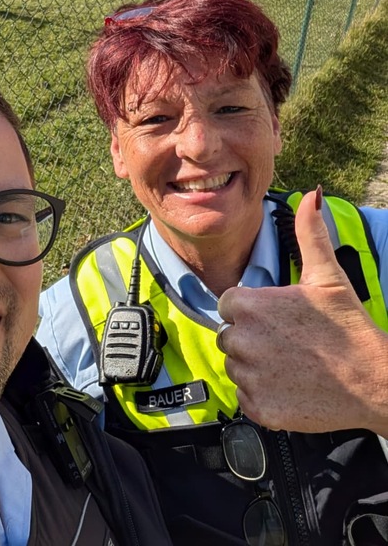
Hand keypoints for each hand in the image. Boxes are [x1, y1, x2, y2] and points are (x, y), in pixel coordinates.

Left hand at [217, 189, 387, 433]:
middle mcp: (240, 340)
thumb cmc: (349, 328)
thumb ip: (310, 233)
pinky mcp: (257, 408)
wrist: (375, 382)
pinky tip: (291, 386)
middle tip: (290, 341)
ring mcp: (248, 377)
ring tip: (292, 363)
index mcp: (248, 304)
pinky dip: (264, 395)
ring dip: (256, 366)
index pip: (230, 304)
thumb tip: (311, 194)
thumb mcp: (328, 275)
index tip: (280, 318)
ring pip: (236, 367)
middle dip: (252, 337)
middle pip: (229, 335)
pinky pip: (247, 397)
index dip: (253, 310)